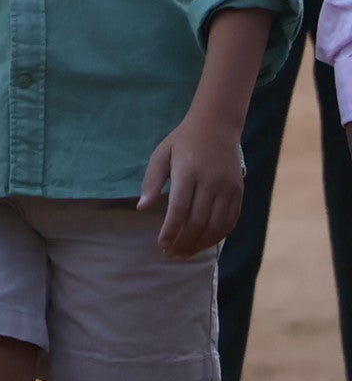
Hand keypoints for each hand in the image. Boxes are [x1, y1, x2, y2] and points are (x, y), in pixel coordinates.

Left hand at [139, 109, 248, 258]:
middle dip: (185, 242)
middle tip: (172, 255)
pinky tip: (206, 243)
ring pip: (217, 225)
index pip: (180, 209)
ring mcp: (228, 188)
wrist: (217, 125)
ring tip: (187, 254)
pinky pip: (231, 220)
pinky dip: (219, 235)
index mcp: (188, 172)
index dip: (171, 230)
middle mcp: (211, 182)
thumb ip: (151, 182)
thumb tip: (141, 208)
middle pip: (199, 221)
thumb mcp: (161, 154)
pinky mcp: (239, 192)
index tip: (162, 245)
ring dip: (202, 244)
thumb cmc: (183, 140)